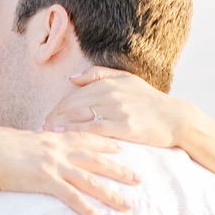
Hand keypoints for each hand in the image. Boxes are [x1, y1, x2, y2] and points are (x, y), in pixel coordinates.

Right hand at [0, 124, 139, 214]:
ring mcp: (53, 165)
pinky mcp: (45, 182)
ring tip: (127, 205)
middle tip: (139, 179)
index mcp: (51, 138)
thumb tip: (25, 138)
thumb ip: (28, 141)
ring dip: (111, 194)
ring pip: (90, 181)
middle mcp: (57, 150)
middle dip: (119, 170)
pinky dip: (88, 211)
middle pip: (96, 160)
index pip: (84, 139)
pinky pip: (72, 199)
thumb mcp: (13, 138)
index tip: (121, 149)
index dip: (104, 144)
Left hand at [42, 69, 184, 150]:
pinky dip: (76, 133)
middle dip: (51, 119)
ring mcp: (117, 110)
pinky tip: (63, 139)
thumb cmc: (149, 101)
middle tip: (38, 133)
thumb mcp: (126, 80)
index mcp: (107, 83)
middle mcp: (109, 94)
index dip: (55, 109)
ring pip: (79, 116)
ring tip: (45, 138)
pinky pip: (95, 129)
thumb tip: (72, 79)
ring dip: (58, 127)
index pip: (72, 96)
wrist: (175, 118)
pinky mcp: (124, 126)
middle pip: (70, 106)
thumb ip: (98, 75)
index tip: (44, 121)